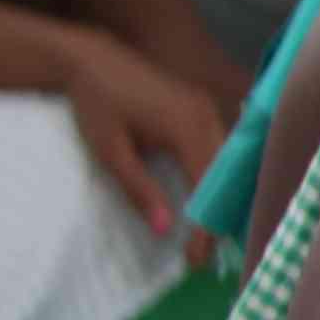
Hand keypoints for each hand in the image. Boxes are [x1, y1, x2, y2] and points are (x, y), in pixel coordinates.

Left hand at [57, 30, 226, 251]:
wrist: (90, 59)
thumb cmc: (94, 104)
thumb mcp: (109, 151)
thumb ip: (139, 189)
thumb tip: (164, 230)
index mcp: (185, 127)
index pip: (208, 187)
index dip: (205, 226)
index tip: (195, 260)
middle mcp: (207, 117)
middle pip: (228, 178)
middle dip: (220, 219)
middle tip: (205, 257)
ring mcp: (209, 110)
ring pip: (230, 165)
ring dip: (222, 200)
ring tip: (209, 234)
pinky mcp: (203, 109)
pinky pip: (222, 150)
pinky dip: (219, 179)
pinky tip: (209, 200)